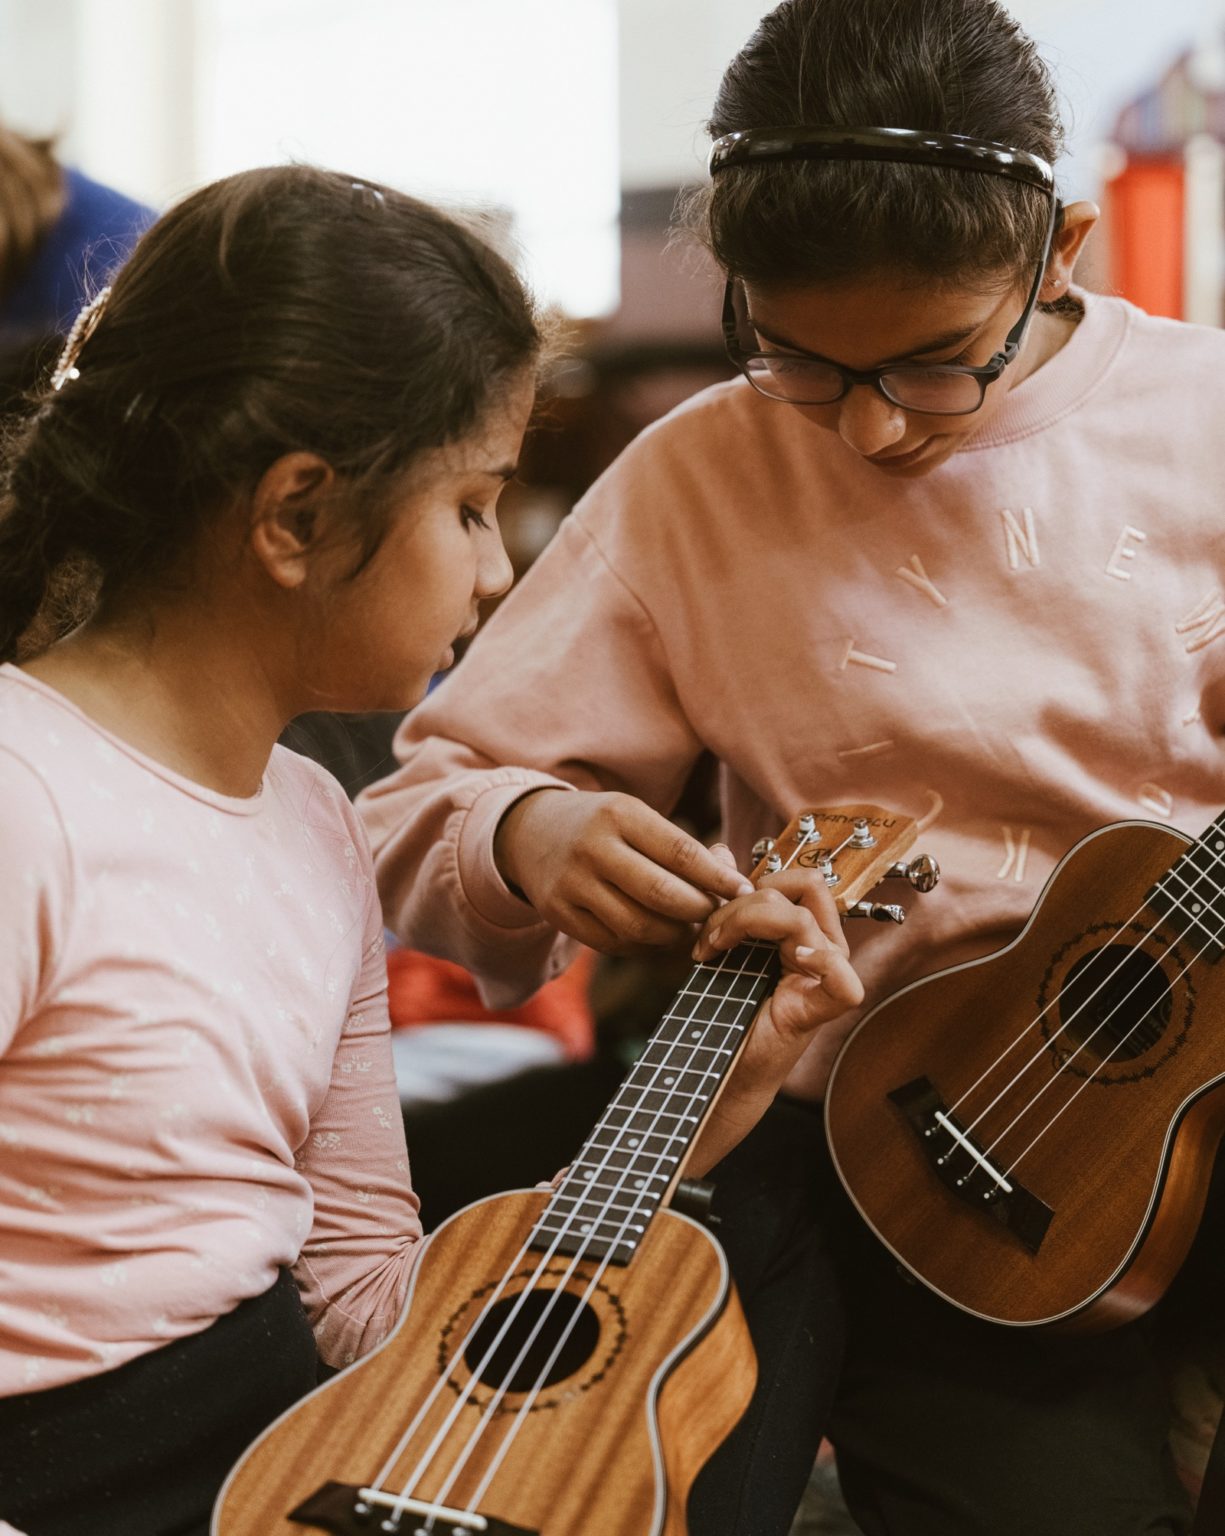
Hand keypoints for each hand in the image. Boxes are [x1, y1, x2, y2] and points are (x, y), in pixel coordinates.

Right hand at [494, 788, 752, 953]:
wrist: (529, 833)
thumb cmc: (602, 826)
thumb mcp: (636, 816)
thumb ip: (681, 846)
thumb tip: (730, 875)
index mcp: (620, 814)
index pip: (680, 851)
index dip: (717, 876)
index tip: (743, 890)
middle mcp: (593, 848)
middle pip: (662, 895)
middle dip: (699, 910)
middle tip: (716, 913)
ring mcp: (572, 884)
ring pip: (639, 926)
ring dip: (674, 934)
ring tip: (688, 926)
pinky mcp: (559, 914)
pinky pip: (614, 943)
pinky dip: (644, 945)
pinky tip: (655, 933)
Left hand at [684, 856, 863, 1175]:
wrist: (721, 1067)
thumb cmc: (726, 1009)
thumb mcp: (721, 943)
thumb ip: (725, 898)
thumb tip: (720, 851)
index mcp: (805, 929)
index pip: (799, 878)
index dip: (753, 882)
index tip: (710, 916)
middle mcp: (823, 947)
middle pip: (806, 885)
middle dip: (746, 900)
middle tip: (709, 935)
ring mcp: (827, 976)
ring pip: (802, 918)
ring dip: (745, 923)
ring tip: (712, 951)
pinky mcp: (825, 1007)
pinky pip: (840, 975)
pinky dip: (818, 959)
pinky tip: (794, 959)